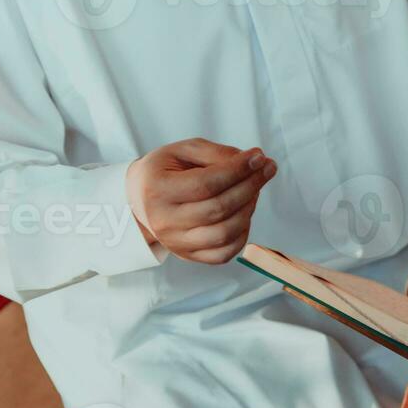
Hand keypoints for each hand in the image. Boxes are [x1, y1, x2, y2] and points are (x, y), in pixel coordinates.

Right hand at [126, 138, 276, 263]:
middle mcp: (165, 221)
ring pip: (225, 233)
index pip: (206, 183)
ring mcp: (177, 243)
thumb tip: (253, 161)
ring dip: (249, 209)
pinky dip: (242, 235)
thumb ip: (215, 153)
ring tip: (254, 190)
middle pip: (219, 209)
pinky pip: (224, 253)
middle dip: (250, 186)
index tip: (259, 157)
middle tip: (266, 169)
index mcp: (159, 190)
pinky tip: (244, 214)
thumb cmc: (165, 172)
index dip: (237, 170)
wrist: (140, 200)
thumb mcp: (183, 151)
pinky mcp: (189, 256)